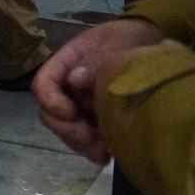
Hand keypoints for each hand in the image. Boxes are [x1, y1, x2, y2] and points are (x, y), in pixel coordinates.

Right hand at [33, 17, 165, 162]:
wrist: (150, 45)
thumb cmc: (127, 40)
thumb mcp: (113, 43)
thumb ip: (94, 60)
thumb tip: (75, 80)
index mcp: (64, 65)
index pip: (44, 84)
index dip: (51, 100)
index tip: (70, 113)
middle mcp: (67, 87)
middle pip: (51, 113)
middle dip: (67, 129)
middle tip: (89, 139)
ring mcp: (81, 104)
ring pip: (67, 129)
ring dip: (81, 143)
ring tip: (103, 154)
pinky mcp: (96, 118)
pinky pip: (87, 137)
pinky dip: (94, 148)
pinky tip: (109, 154)